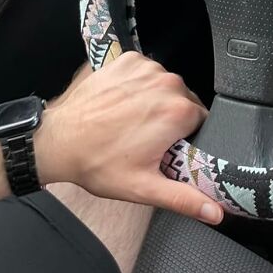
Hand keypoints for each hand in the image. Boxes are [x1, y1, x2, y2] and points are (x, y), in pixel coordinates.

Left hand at [36, 52, 222, 224]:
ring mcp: (147, 69)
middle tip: (148, 137)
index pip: (202, 119)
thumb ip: (185, 199)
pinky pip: (147, 71)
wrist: (58, 140)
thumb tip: (214, 211)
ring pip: (166, 85)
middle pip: (185, 100)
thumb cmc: (97, 162)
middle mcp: (167, 85)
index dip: (188, 135)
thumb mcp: (145, 188)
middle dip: (172, 117)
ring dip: (156, 99)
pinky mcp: (129, 61)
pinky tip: (125, 102)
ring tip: (133, 120)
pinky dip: (140, 84)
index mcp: (177, 113)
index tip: (170, 145)